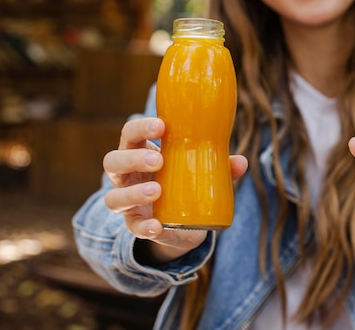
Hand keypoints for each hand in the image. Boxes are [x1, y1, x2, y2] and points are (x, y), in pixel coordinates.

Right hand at [103, 117, 247, 262]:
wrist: (181, 221)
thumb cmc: (184, 180)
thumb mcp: (201, 170)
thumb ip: (220, 165)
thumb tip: (242, 162)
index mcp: (140, 152)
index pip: (130, 134)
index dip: (140, 128)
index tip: (161, 126)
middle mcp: (127, 176)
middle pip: (113, 162)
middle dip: (133, 159)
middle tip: (159, 160)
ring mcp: (127, 202)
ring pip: (114, 196)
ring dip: (135, 192)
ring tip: (157, 190)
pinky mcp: (135, 225)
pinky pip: (133, 228)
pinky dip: (144, 227)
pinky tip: (157, 226)